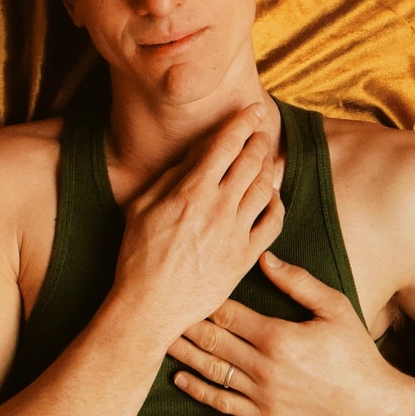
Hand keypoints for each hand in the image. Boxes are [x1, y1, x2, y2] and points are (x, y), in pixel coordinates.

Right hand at [111, 104, 284, 339]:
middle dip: (259, 140)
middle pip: (250, 161)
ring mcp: (235, 233)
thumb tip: (196, 153)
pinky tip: (271, 198)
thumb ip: (171, 175)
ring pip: (264, 188)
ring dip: (269, 168)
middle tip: (262, 131)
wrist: (149, 306)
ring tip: (267, 160)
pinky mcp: (245, 257)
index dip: (243, 121)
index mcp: (190, 191)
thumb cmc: (137, 255)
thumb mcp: (142, 207)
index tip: (254, 109)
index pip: (225, 144)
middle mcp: (217, 208)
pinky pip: (273, 223)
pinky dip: (277, 204)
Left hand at [167, 251, 398, 415]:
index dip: (202, 299)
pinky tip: (180, 379)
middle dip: (184, 324)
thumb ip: (298, 282)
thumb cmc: (356, 352)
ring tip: (159, 339)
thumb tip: (263, 257)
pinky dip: (199, 391)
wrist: (372, 405)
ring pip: (212, 371)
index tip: (183, 285)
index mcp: (278, 336)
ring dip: (184, 355)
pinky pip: (224, 402)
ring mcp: (263, 395)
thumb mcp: (334, 308)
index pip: (227, 314)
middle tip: (159, 308)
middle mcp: (264, 367)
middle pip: (212, 341)